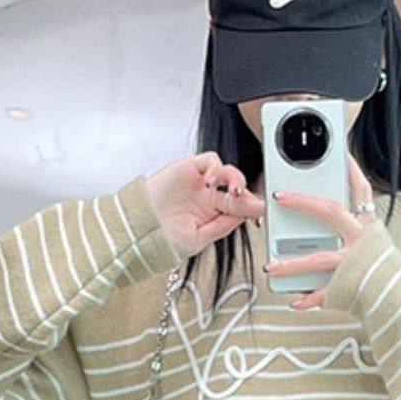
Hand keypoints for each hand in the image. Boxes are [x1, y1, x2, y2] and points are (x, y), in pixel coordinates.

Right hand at [146, 152, 264, 256]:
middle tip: (249, 202)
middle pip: (237, 189)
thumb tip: (246, 216)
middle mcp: (208, 197)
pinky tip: (210, 183)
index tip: (262, 211)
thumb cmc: (161, 238)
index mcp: (212, 216)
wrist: (138, 228)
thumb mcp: (197, 239)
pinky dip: (216, 168)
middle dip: (246, 195)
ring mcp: (200, 182)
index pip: (238, 208)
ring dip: (236, 180)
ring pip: (228, 172)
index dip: (252, 208)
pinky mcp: (190, 167)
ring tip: (232, 192)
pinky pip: (211, 160)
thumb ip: (221, 226)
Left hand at [266, 153, 377, 310]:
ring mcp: (352, 264)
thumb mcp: (376, 244)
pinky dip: (308, 298)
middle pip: (331, 212)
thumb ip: (356, 231)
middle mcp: (361, 241)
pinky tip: (294, 300)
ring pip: (319, 259)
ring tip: (271, 266)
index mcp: (369, 228)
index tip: (339, 154)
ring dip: (292, 264)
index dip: (350, 170)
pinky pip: (323, 293)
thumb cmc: (387, 273)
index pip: (361, 190)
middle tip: (280, 196)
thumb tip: (333, 221)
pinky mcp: (347, 288)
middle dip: (303, 202)